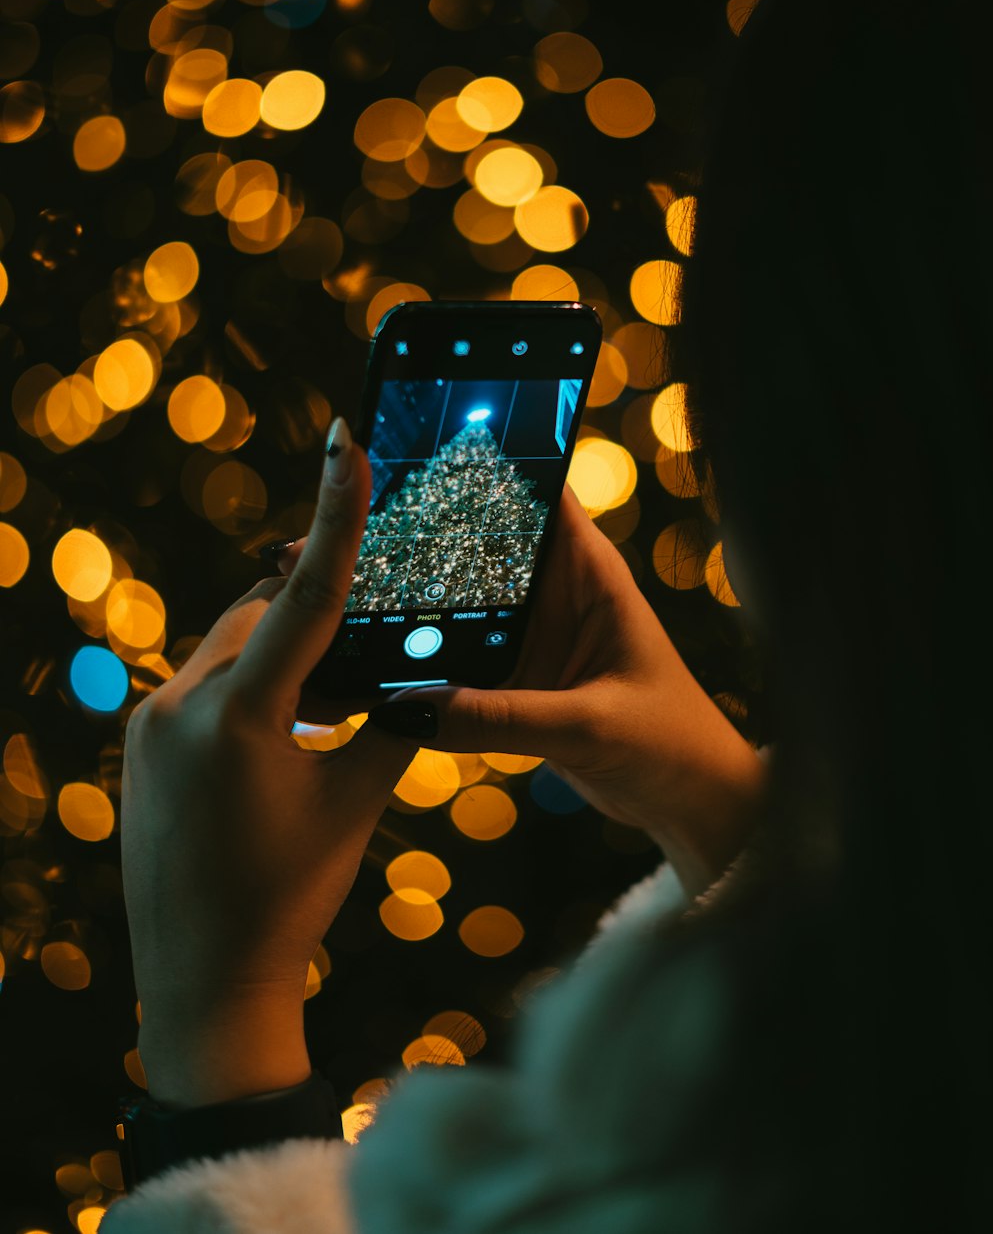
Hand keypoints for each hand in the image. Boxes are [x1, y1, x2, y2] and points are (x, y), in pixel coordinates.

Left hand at [120, 420, 415, 1104]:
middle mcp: (180, 705)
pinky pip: (202, 683)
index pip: (304, 594)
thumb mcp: (355, 801)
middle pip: (263, 614)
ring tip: (322, 696)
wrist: (206, 979)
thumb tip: (422, 671)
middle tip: (366, 609)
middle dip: (312, 607)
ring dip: (278, 651)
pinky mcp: (139, 745)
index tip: (344, 445)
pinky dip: (246, 683)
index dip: (336, 517)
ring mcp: (149, 725)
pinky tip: (277, 724)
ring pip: (230, 647)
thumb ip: (391, 723)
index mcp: (241, 716)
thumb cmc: (292, 895)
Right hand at [278, 483, 765, 897]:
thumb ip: (500, 717)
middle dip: (404, 534)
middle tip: (320, 533)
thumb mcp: (585, 725)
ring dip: (397, 594)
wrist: (693, 801)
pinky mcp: (511, 675)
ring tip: (317, 584)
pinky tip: (352, 652)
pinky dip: (408, 653)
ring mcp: (527, 631)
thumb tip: (405, 711)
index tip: (400, 455)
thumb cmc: (670, 744)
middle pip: (469, 540)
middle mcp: (551, 588)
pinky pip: (450, 653)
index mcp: (587, 568)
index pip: (529, 488)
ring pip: (450, 597)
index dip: (472, 464)